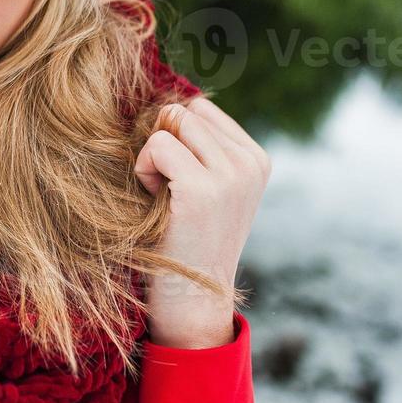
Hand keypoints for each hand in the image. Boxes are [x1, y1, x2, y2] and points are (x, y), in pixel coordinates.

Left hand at [134, 96, 271, 347]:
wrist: (193, 298)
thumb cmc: (188, 240)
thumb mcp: (211, 187)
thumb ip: (203, 148)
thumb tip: (170, 104)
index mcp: (256, 159)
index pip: (201, 109)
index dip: (177, 137)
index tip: (179, 179)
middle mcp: (250, 163)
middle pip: (186, 111)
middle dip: (164, 141)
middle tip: (166, 187)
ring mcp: (230, 175)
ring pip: (173, 122)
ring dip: (153, 154)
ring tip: (162, 193)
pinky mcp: (203, 189)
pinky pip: (158, 145)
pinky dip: (144, 168)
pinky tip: (154, 198)